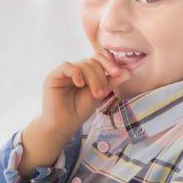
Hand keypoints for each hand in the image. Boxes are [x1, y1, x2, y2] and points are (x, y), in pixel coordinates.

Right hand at [23, 54, 120, 170]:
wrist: (65, 124)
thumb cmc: (80, 110)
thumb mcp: (100, 93)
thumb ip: (112, 82)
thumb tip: (128, 72)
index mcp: (86, 71)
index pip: (99, 58)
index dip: (109, 62)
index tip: (117, 73)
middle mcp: (76, 69)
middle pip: (92, 61)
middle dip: (101, 76)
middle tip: (103, 93)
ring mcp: (64, 72)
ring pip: (83, 64)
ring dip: (93, 79)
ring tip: (95, 94)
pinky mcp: (54, 76)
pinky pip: (67, 67)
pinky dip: (76, 73)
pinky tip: (80, 84)